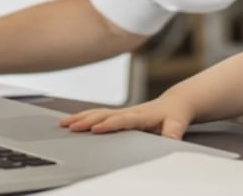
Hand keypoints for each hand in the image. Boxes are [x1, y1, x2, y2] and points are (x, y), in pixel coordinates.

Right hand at [58, 96, 194, 139]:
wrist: (176, 103)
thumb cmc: (176, 114)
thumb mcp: (179, 122)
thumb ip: (174, 131)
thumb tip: (171, 139)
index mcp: (142, 115)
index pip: (123, 120)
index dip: (109, 124)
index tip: (95, 129)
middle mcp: (130, 112)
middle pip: (104, 115)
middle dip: (86, 120)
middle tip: (70, 127)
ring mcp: (122, 112)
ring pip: (98, 113)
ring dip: (80, 117)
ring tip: (63, 124)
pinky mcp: (119, 114)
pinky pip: (98, 114)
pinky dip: (83, 116)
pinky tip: (71, 121)